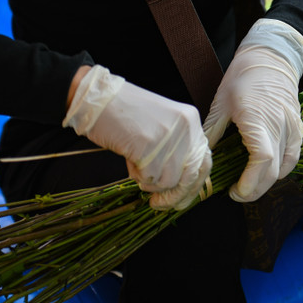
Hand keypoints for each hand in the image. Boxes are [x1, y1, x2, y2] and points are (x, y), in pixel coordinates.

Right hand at [63, 65, 211, 210]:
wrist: (98, 99)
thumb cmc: (126, 113)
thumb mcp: (163, 124)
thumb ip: (177, 148)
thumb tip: (182, 184)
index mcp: (191, 120)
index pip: (205, 161)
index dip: (194, 184)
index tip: (181, 197)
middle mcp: (186, 128)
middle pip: (191, 176)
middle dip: (175, 195)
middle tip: (159, 203)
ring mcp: (169, 137)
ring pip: (169, 181)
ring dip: (151, 182)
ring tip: (137, 167)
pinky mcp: (149, 146)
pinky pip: (149, 177)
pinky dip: (138, 176)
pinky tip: (130, 161)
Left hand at [203, 18, 302, 201]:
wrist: (271, 57)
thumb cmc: (242, 76)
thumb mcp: (220, 104)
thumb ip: (212, 133)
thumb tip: (201, 160)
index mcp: (258, 119)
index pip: (263, 160)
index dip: (250, 183)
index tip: (233, 191)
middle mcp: (279, 125)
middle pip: (274, 171)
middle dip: (255, 189)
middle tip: (236, 193)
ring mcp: (292, 127)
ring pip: (285, 167)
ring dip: (268, 182)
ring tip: (249, 183)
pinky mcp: (298, 127)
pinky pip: (293, 156)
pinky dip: (281, 170)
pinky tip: (267, 172)